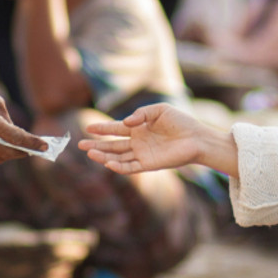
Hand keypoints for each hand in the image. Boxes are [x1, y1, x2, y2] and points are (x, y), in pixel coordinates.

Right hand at [0, 79, 46, 161]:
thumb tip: (18, 137)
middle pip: (7, 152)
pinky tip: (0, 149)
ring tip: (16, 150)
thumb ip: (8, 120)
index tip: (44, 147)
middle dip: (21, 152)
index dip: (32, 143)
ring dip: (8, 155)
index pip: (16, 137)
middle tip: (30, 150)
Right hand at [80, 103, 234, 174]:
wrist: (197, 138)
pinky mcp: (149, 165)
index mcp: (139, 128)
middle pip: (112, 145)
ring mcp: (142, 154)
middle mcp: (138, 143)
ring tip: (90, 153)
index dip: (102, 128)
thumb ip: (141, 114)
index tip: (88, 127)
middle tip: (80, 144)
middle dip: (96, 145)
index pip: (115, 129)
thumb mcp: (159, 110)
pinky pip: (130, 167)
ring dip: (104, 156)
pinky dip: (119, 166)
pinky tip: (108, 163)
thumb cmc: (181, 122)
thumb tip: (125, 123)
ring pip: (118, 157)